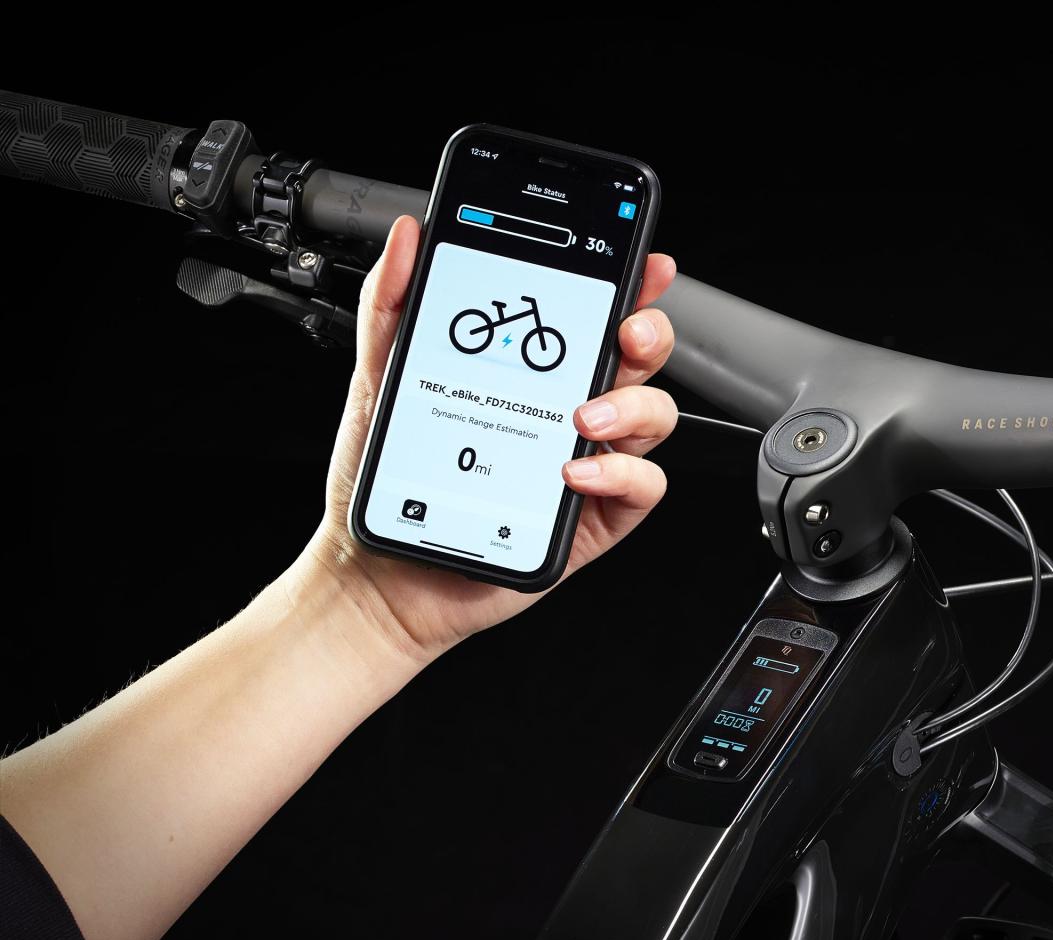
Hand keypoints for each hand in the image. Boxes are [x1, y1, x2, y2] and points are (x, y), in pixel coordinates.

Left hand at [303, 214, 677, 663]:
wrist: (378, 567)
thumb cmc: (388, 479)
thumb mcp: (382, 377)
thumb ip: (393, 303)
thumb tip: (408, 240)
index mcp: (530, 372)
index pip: (593, 316)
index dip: (631, 285)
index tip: (642, 264)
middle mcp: (568, 412)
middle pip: (640, 359)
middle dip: (649, 335)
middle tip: (624, 333)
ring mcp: (586, 463)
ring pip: (654, 417)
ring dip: (633, 405)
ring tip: (580, 418)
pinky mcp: (592, 518)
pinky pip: (642, 487)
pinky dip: (620, 474)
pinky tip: (572, 472)